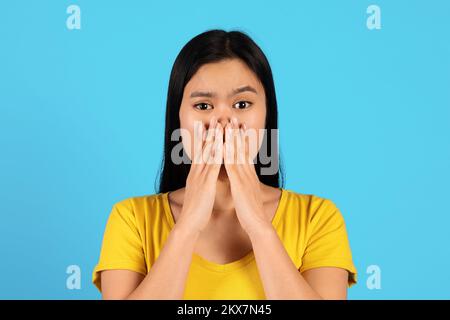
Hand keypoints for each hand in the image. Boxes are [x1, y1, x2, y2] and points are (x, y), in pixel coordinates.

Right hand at [177, 116, 223, 233]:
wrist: (189, 224)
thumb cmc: (196, 210)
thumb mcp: (199, 192)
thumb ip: (202, 182)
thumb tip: (205, 176)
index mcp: (196, 174)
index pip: (201, 152)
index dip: (205, 138)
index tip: (209, 125)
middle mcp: (197, 172)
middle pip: (203, 148)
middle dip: (209, 132)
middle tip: (214, 117)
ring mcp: (200, 177)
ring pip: (207, 153)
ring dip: (213, 138)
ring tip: (218, 124)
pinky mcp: (205, 184)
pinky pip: (212, 166)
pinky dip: (217, 154)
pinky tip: (222, 145)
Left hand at [223, 117, 269, 235]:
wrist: (258, 224)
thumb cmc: (251, 211)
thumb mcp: (247, 193)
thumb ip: (245, 183)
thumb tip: (242, 179)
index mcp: (248, 175)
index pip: (244, 154)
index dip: (241, 140)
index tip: (238, 127)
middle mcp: (247, 173)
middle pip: (242, 149)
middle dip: (237, 133)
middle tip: (233, 118)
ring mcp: (244, 177)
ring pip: (237, 153)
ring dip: (232, 138)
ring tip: (228, 124)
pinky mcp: (240, 184)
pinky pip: (233, 166)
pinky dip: (228, 154)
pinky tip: (223, 144)